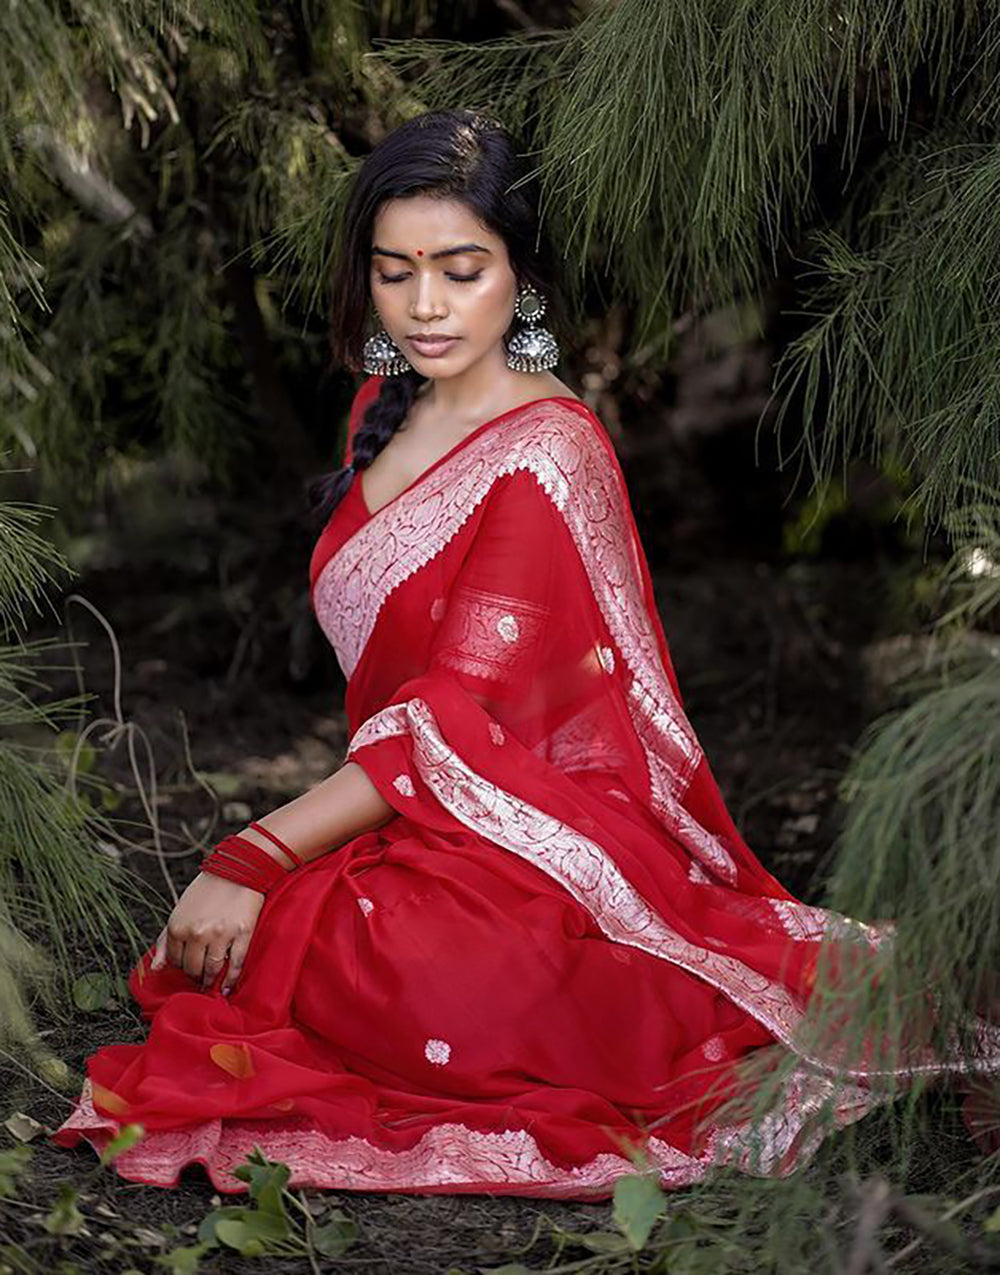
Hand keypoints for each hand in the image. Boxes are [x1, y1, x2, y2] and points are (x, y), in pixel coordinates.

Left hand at [150, 872, 264, 993]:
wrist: (238, 869)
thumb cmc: (207, 890)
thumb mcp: (180, 910)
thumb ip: (165, 940)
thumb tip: (155, 968)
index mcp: (177, 926)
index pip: (175, 961)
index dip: (182, 965)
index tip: (189, 966)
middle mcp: (196, 933)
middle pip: (192, 969)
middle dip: (195, 975)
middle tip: (200, 976)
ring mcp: (220, 934)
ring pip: (212, 970)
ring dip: (210, 980)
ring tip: (212, 982)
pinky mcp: (241, 934)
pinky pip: (235, 965)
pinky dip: (231, 979)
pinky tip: (227, 985)